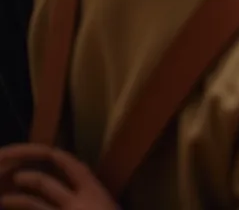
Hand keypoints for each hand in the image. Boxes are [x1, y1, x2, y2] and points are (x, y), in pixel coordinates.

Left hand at [0, 144, 117, 208]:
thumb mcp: (110, 209)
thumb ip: (95, 201)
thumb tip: (82, 193)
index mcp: (96, 193)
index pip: (72, 166)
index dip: (55, 157)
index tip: (42, 152)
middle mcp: (78, 203)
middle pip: (46, 183)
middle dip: (28, 178)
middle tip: (16, 177)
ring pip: (32, 204)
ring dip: (14, 200)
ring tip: (4, 200)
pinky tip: (11, 209)